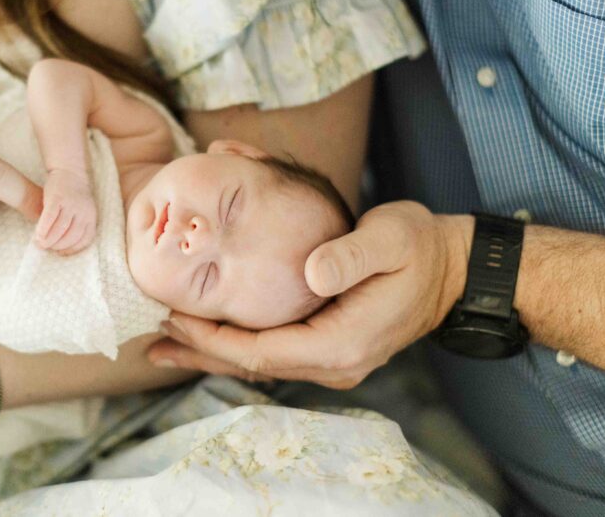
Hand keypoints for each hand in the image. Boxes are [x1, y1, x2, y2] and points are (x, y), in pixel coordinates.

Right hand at [34, 168, 96, 254]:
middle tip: (47, 248)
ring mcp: (71, 204)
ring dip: (49, 240)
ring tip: (40, 244)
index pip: (85, 239)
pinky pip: (50, 217)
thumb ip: (75, 225)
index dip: (72, 249)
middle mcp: (84, 211)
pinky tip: (38, 235)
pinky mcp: (57, 198)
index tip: (61, 253)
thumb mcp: (81, 210)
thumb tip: (58, 245)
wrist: (69, 171)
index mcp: (91, 216)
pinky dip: (43, 228)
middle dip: (58, 245)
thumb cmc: (72, 196)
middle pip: (71, 236)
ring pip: (60, 228)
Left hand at [148, 202, 471, 387]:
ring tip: (167, 342)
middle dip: (201, 353)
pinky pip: (272, 352)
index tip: (174, 315)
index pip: (262, 352)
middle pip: (253, 365)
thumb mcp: (390, 238)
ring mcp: (333, 360)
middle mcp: (335, 363)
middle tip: (153, 340)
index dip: (213, 339)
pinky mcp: (329, 347)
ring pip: (260, 363)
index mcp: (342, 343)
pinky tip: (209, 333)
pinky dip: (237, 344)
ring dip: (213, 353)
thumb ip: (350, 256)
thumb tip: (310, 274)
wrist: (452, 266)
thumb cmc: (418, 246)